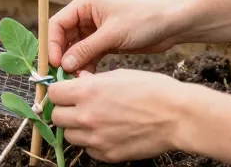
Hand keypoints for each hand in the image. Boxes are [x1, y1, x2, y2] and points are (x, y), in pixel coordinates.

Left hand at [48, 69, 194, 161]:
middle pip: (56, 117)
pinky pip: (88, 150)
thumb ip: (93, 81)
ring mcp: (96, 139)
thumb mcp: (119, 75)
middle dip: (65, 111)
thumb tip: (79, 81)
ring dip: (77, 128)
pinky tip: (107, 133)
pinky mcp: (108, 155)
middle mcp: (86, 116)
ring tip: (95, 121)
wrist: (177, 116)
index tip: (66, 92)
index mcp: (87, 92)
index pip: (53, 94)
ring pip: (70, 136)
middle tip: (78, 107)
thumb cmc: (152, 90)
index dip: (59, 92)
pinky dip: (93, 143)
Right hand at [49, 0, 186, 72]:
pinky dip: (86, 65)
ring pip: (75, 48)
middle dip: (63, 55)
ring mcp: (95, 28)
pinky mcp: (105, 40)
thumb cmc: (144, 21)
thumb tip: (64, 65)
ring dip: (74, 63)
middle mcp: (87, 14)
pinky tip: (88, 77)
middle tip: (62, 75)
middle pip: (64, 36)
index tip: (55, 63)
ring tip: (77, 78)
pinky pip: (88, 54)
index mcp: (85, 3)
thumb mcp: (112, 35)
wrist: (171, 25)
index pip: (58, 23)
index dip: (53, 43)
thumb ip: (86, 49)